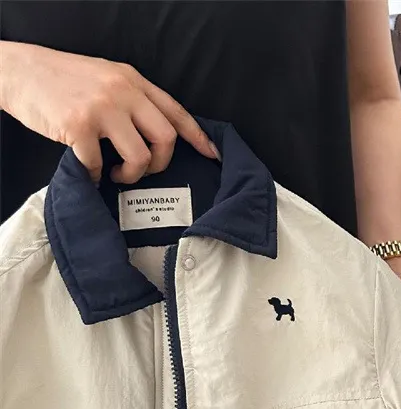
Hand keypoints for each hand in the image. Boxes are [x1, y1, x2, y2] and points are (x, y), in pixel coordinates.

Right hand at [0, 42, 217, 183]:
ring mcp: (102, 108)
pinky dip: (94, 175)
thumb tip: (158, 134)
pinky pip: (99, 164)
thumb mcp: (106, 78)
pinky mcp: (79, 125)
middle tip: (142, 170)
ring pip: (140, 157)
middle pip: (166, 139)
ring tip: (114, 172)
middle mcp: (123, 91)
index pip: (176, 112)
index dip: (198, 137)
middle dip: (160, 164)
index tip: (211, 155)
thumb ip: (133, 100)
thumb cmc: (63, 80)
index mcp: (133, 80)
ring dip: (130, 175)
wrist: (17, 71)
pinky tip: (88, 172)